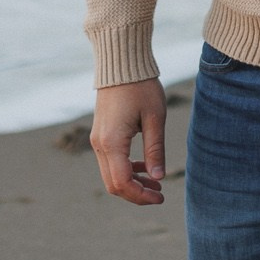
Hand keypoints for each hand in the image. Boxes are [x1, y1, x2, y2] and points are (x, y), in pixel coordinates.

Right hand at [89, 79, 167, 204]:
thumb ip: (155, 150)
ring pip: (111, 174)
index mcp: (112, 143)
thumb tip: (158, 178)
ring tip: (156, 183)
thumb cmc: (141, 87)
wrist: (121, 63)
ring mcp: (97, 139)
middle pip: (113, 184)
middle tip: (160, 194)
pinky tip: (144, 166)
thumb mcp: (155, 118)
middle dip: (136, 193)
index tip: (161, 197)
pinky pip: (110, 162)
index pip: (123, 183)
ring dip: (132, 182)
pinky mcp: (101, 134)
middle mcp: (100, 144)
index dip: (141, 196)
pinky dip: (126, 169)